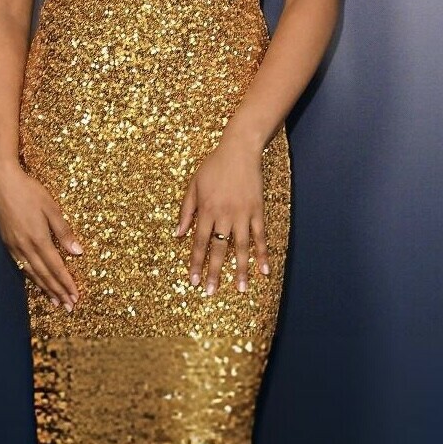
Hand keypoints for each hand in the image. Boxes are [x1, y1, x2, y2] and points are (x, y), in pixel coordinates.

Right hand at [0, 161, 83, 310]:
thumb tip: (77, 253)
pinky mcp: (7, 243)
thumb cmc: (30, 191)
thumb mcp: (51, 208)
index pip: (56, 267)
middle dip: (58, 291)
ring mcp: (14, 246)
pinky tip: (37, 282)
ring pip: (32, 273)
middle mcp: (25, 247)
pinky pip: (22, 266)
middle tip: (69, 306)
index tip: (75, 296)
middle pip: (44, 275)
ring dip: (45, 289)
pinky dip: (32, 277)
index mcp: (38, 238)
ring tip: (55, 301)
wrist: (2, 183)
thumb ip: (64, 231)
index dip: (66, 283)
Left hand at [173, 118, 270, 293]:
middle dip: (214, 272)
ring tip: (240, 290)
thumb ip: (186, 210)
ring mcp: (242, 213)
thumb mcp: (194, 185)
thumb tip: (178, 235)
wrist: (239, 150)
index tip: (193, 281)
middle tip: (211, 293)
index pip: (199, 242)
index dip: (196, 263)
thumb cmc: (213, 166)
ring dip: (240, 270)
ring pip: (241, 247)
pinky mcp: (257, 211)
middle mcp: (224, 214)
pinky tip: (264, 271)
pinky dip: (263, 254)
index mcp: (206, 209)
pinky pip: (260, 236)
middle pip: (218, 248)